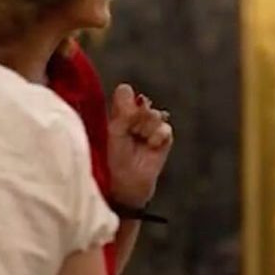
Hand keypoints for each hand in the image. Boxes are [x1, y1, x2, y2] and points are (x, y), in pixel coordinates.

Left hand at [107, 84, 173, 210]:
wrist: (123, 187)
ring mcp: (149, 129)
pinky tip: (150, 146)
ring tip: (139, 141)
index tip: (123, 117)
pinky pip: (165, 128)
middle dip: (137, 118)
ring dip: (147, 128)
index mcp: (116, 115)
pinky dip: (157, 136)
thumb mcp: (112, 132)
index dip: (127, 102)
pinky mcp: (162, 140)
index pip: (126, 93)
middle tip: (130, 134)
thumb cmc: (109, 161)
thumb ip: (121, 110)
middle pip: (143, 103)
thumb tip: (126, 87)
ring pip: (155, 114)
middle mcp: (134, 119)